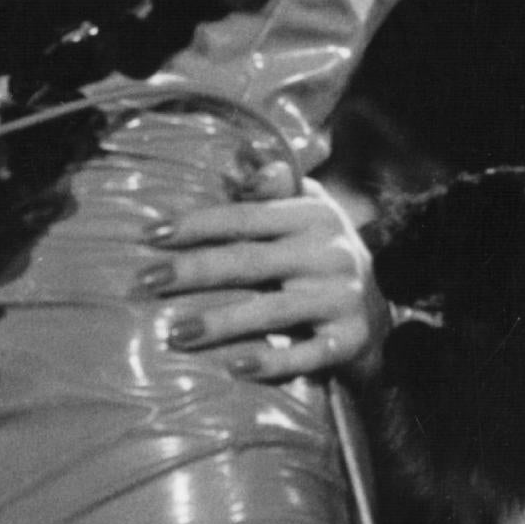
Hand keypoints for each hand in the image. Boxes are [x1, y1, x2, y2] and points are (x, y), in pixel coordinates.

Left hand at [137, 163, 391, 382]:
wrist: (380, 312)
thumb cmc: (322, 252)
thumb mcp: (309, 207)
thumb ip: (274, 184)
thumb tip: (238, 155)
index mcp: (312, 215)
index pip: (246, 216)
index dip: (197, 224)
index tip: (150, 234)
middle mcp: (328, 253)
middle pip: (249, 261)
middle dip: (193, 271)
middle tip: (144, 281)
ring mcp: (340, 299)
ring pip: (272, 311)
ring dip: (220, 322)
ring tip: (175, 334)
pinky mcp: (348, 341)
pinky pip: (306, 355)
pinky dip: (272, 361)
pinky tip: (233, 368)